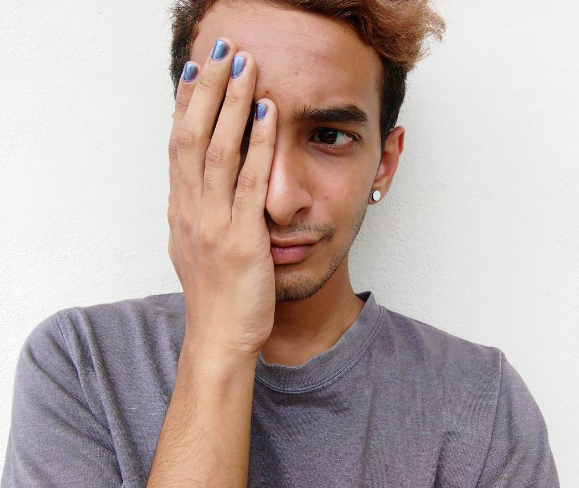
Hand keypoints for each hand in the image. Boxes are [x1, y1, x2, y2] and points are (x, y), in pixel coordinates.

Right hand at [167, 38, 276, 358]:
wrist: (220, 339)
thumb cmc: (215, 296)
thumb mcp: (197, 247)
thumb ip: (199, 212)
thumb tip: (202, 185)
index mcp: (182, 211)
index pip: (178, 144)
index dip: (186, 104)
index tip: (196, 69)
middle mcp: (191, 211)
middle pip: (192, 136)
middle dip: (207, 90)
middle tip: (220, 50)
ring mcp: (213, 224)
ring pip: (217, 150)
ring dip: (231, 104)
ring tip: (243, 66)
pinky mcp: (242, 240)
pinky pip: (251, 183)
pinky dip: (259, 144)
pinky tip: (268, 113)